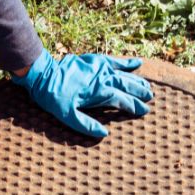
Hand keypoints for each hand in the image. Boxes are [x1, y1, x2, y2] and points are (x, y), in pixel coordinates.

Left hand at [11, 50, 153, 137]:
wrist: (43, 74)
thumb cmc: (54, 97)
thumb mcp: (67, 116)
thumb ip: (86, 125)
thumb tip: (104, 134)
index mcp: (100, 93)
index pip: (123, 100)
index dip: (135, 106)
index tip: (145, 110)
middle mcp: (103, 78)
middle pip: (127, 85)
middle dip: (140, 92)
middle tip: (151, 98)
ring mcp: (100, 68)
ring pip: (124, 74)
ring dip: (137, 80)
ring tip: (147, 86)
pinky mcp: (94, 60)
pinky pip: (114, 60)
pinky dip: (126, 62)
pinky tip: (138, 62)